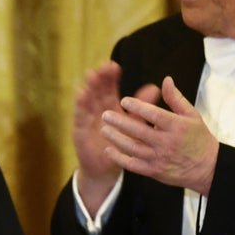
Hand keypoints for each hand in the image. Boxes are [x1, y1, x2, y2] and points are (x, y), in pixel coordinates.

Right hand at [70, 62, 157, 211]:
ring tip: (91, 74)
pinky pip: (79, 115)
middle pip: (97, 90)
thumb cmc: (121, 145)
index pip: (110, 88)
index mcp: (111, 107)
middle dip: (99, 77)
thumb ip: (143, 108)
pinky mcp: (80, 129)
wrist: (106, 168)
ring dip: (89, 86)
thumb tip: (156, 88)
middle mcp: (97, 110)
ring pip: (87, 98)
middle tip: (103, 65)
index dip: (111, 77)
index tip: (114, 66)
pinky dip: (80, 104)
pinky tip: (81, 93)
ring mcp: (87, 118)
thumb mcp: (135, 125)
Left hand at [100, 76, 218, 194]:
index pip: (154, 115)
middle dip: (120, 122)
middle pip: (139, 131)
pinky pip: (133, 165)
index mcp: (176, 127)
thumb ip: (176, 98)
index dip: (138, 107)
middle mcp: (166, 143)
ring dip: (116, 139)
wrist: (208, 168)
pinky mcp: (154, 171)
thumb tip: (166, 80)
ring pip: (133, 148)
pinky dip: (119, 158)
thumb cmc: (199, 138)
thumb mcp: (192, 115)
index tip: (124, 100)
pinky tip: (109, 150)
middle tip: (105, 114)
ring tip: (104, 129)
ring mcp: (159, 158)